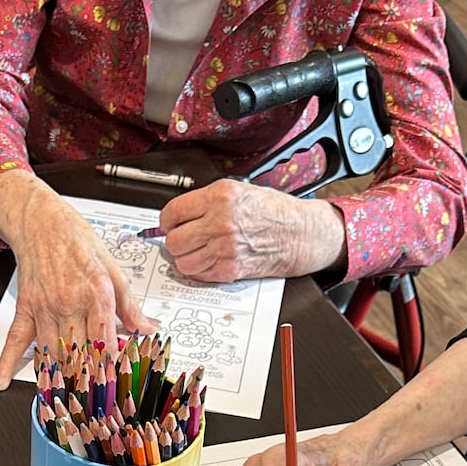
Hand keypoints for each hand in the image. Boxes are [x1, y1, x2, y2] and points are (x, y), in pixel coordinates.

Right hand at [0, 173, 147, 386]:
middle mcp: (69, 304)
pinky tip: (3, 382)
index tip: (118, 388)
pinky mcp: (27, 309)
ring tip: (66, 403)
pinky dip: (8, 362)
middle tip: (94, 405)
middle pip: (79, 353)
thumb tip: (149, 328)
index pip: (106, 341)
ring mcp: (45, 309)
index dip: (112, 368)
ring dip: (59, 379)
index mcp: (96, 295)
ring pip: (53, 353)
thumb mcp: (112, 269)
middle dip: (87, 381)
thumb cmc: (78, 242)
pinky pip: (17, 339)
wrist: (42, 221)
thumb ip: (130, 305)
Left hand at [159, 180, 344, 283]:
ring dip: (187, 258)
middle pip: (174, 240)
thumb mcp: (238, 190)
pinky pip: (199, 274)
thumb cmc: (273, 212)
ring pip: (183, 262)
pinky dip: (200, 270)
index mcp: (220, 197)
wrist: (299, 233)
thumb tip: (180, 214)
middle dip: (176, 241)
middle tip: (183, 239)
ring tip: (198, 250)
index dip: (167, 220)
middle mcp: (220, 222)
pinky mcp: (231, 269)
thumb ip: (207, 200)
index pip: (173, 212)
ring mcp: (225, 248)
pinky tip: (210, 260)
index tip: (170, 224)